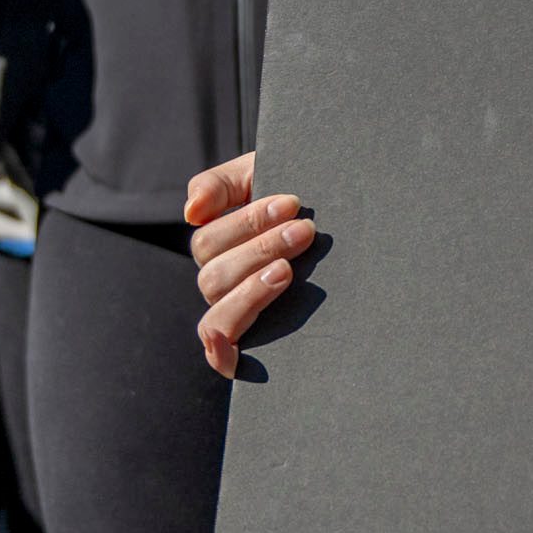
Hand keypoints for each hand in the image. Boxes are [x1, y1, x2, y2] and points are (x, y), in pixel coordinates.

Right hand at [188, 150, 313, 377]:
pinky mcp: (253, 344)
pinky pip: (222, 357)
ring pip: (217, 317)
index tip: (293, 203)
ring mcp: (235, 314)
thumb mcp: (258, 175)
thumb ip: (220, 185)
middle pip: (214, 277)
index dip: (247, 224)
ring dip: (250, 292)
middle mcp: (222, 282)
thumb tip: (191, 212)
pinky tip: (231, 346)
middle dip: (260, 250)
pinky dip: (220, 354)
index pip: (210, 241)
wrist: (341, 214)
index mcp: (219, 246)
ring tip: (287, 271)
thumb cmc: (298, 197)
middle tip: (305, 230)